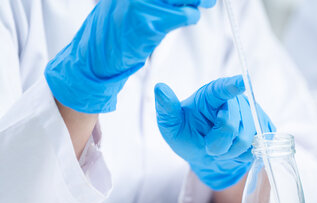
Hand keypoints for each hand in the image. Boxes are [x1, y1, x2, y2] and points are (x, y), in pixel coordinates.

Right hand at [45, 0, 215, 113]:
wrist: (92, 60)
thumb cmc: (107, 36)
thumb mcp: (120, 7)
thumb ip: (144, 1)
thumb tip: (170, 0)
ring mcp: (140, 7)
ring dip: (195, 2)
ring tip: (202, 5)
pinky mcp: (147, 26)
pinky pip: (178, 17)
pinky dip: (189, 16)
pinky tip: (191, 18)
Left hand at [154, 75, 275, 190]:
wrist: (207, 154)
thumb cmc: (189, 136)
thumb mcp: (171, 126)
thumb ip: (167, 109)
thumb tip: (160, 88)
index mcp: (212, 94)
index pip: (222, 89)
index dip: (232, 86)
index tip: (241, 82)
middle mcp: (235, 100)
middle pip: (231, 125)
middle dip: (218, 144)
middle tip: (209, 146)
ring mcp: (253, 113)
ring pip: (246, 140)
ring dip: (229, 152)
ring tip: (221, 149)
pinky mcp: (265, 127)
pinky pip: (257, 147)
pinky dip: (243, 156)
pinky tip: (235, 151)